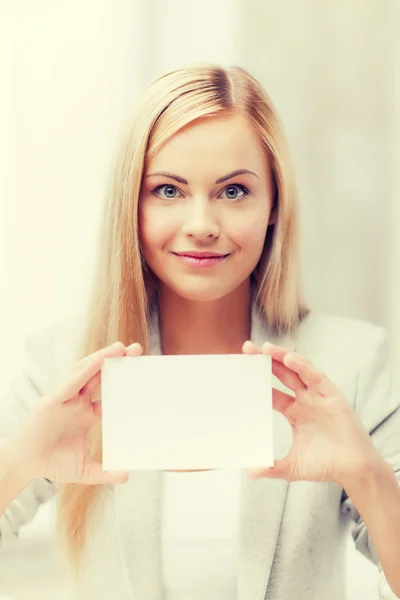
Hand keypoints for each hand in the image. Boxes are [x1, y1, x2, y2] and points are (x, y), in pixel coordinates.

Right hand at [11, 340, 143, 485]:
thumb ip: (105, 472)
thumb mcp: (84, 470)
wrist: (24, 465)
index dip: (125, 384)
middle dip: (118, 362)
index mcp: (87, 415)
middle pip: (102, 376)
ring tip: (122, 347)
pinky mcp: (54, 400)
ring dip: (104, 358)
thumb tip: (127, 476)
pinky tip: (101, 359)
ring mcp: (66, 399)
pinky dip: (88, 368)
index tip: (142, 375)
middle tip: (138, 350)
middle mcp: (78, 403)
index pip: (110, 395)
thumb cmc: (51, 464)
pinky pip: (73, 380)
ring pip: (87, 372)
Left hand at [242, 340, 380, 486]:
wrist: (354, 471)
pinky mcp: (332, 396)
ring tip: (265, 347)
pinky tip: (289, 358)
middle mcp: (305, 399)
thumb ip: (272, 467)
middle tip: (247, 348)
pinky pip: (316, 376)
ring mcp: (318, 396)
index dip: (258, 380)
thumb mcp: (293, 467)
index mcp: (294, 411)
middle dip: (266, 359)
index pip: (272, 391)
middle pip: (282, 373)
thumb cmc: (327, 465)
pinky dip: (303, 366)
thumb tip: (251, 473)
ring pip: (298, 369)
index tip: (241, 371)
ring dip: (282, 356)